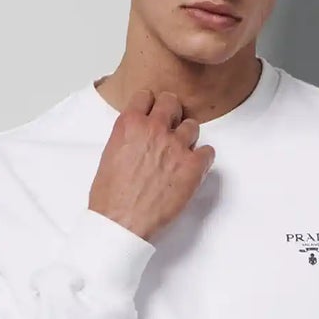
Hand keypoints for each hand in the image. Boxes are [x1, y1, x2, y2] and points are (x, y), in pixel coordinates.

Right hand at [89, 88, 215, 242]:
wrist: (121, 223)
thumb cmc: (110, 198)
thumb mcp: (109, 156)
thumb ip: (127, 137)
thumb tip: (137, 138)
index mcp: (130, 124)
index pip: (146, 96)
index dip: (150, 105)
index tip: (152, 113)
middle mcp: (155, 129)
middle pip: (172, 103)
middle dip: (171, 113)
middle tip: (170, 128)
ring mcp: (176, 146)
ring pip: (192, 126)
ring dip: (187, 137)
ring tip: (180, 153)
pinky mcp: (193, 167)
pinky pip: (208, 152)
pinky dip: (203, 158)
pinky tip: (194, 168)